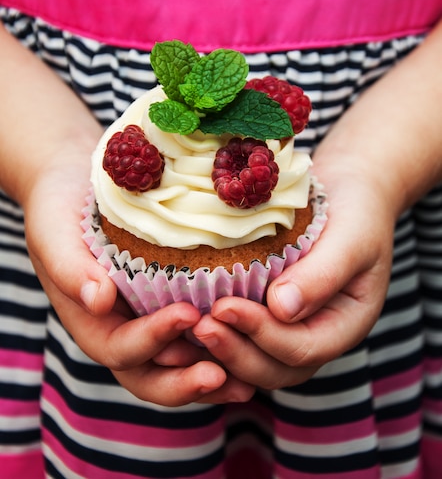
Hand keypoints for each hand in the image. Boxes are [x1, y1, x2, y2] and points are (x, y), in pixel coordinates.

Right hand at [25, 151, 253, 405]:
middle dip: (185, 382)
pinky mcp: (170, 303)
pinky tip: (252, 341)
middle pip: (152, 376)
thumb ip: (71, 268)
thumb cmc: (59, 209)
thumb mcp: (54, 232)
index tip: (188, 314)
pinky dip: (221, 346)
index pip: (121, 348)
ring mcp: (147, 320)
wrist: (75, 187)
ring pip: (178, 365)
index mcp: (92, 322)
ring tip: (248, 380)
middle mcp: (121, 330)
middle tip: (224, 375)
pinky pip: (195, 336)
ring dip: (211, 376)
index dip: (153, 339)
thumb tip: (99, 301)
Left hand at [192, 168, 393, 388]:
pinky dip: (220, 336)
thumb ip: (324, 272)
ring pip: (256, 361)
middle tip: (199, 326)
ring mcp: (294, 328)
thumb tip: (281, 308)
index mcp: (345, 324)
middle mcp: (318, 335)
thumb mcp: (351, 237)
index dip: (262, 334)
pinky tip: (188, 321)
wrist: (350, 194)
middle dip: (235, 352)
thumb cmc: (357, 212)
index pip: (302, 349)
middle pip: (275, 368)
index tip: (224, 307)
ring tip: (188, 328)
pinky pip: (244, 337)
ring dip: (222, 352)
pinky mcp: (271, 313)